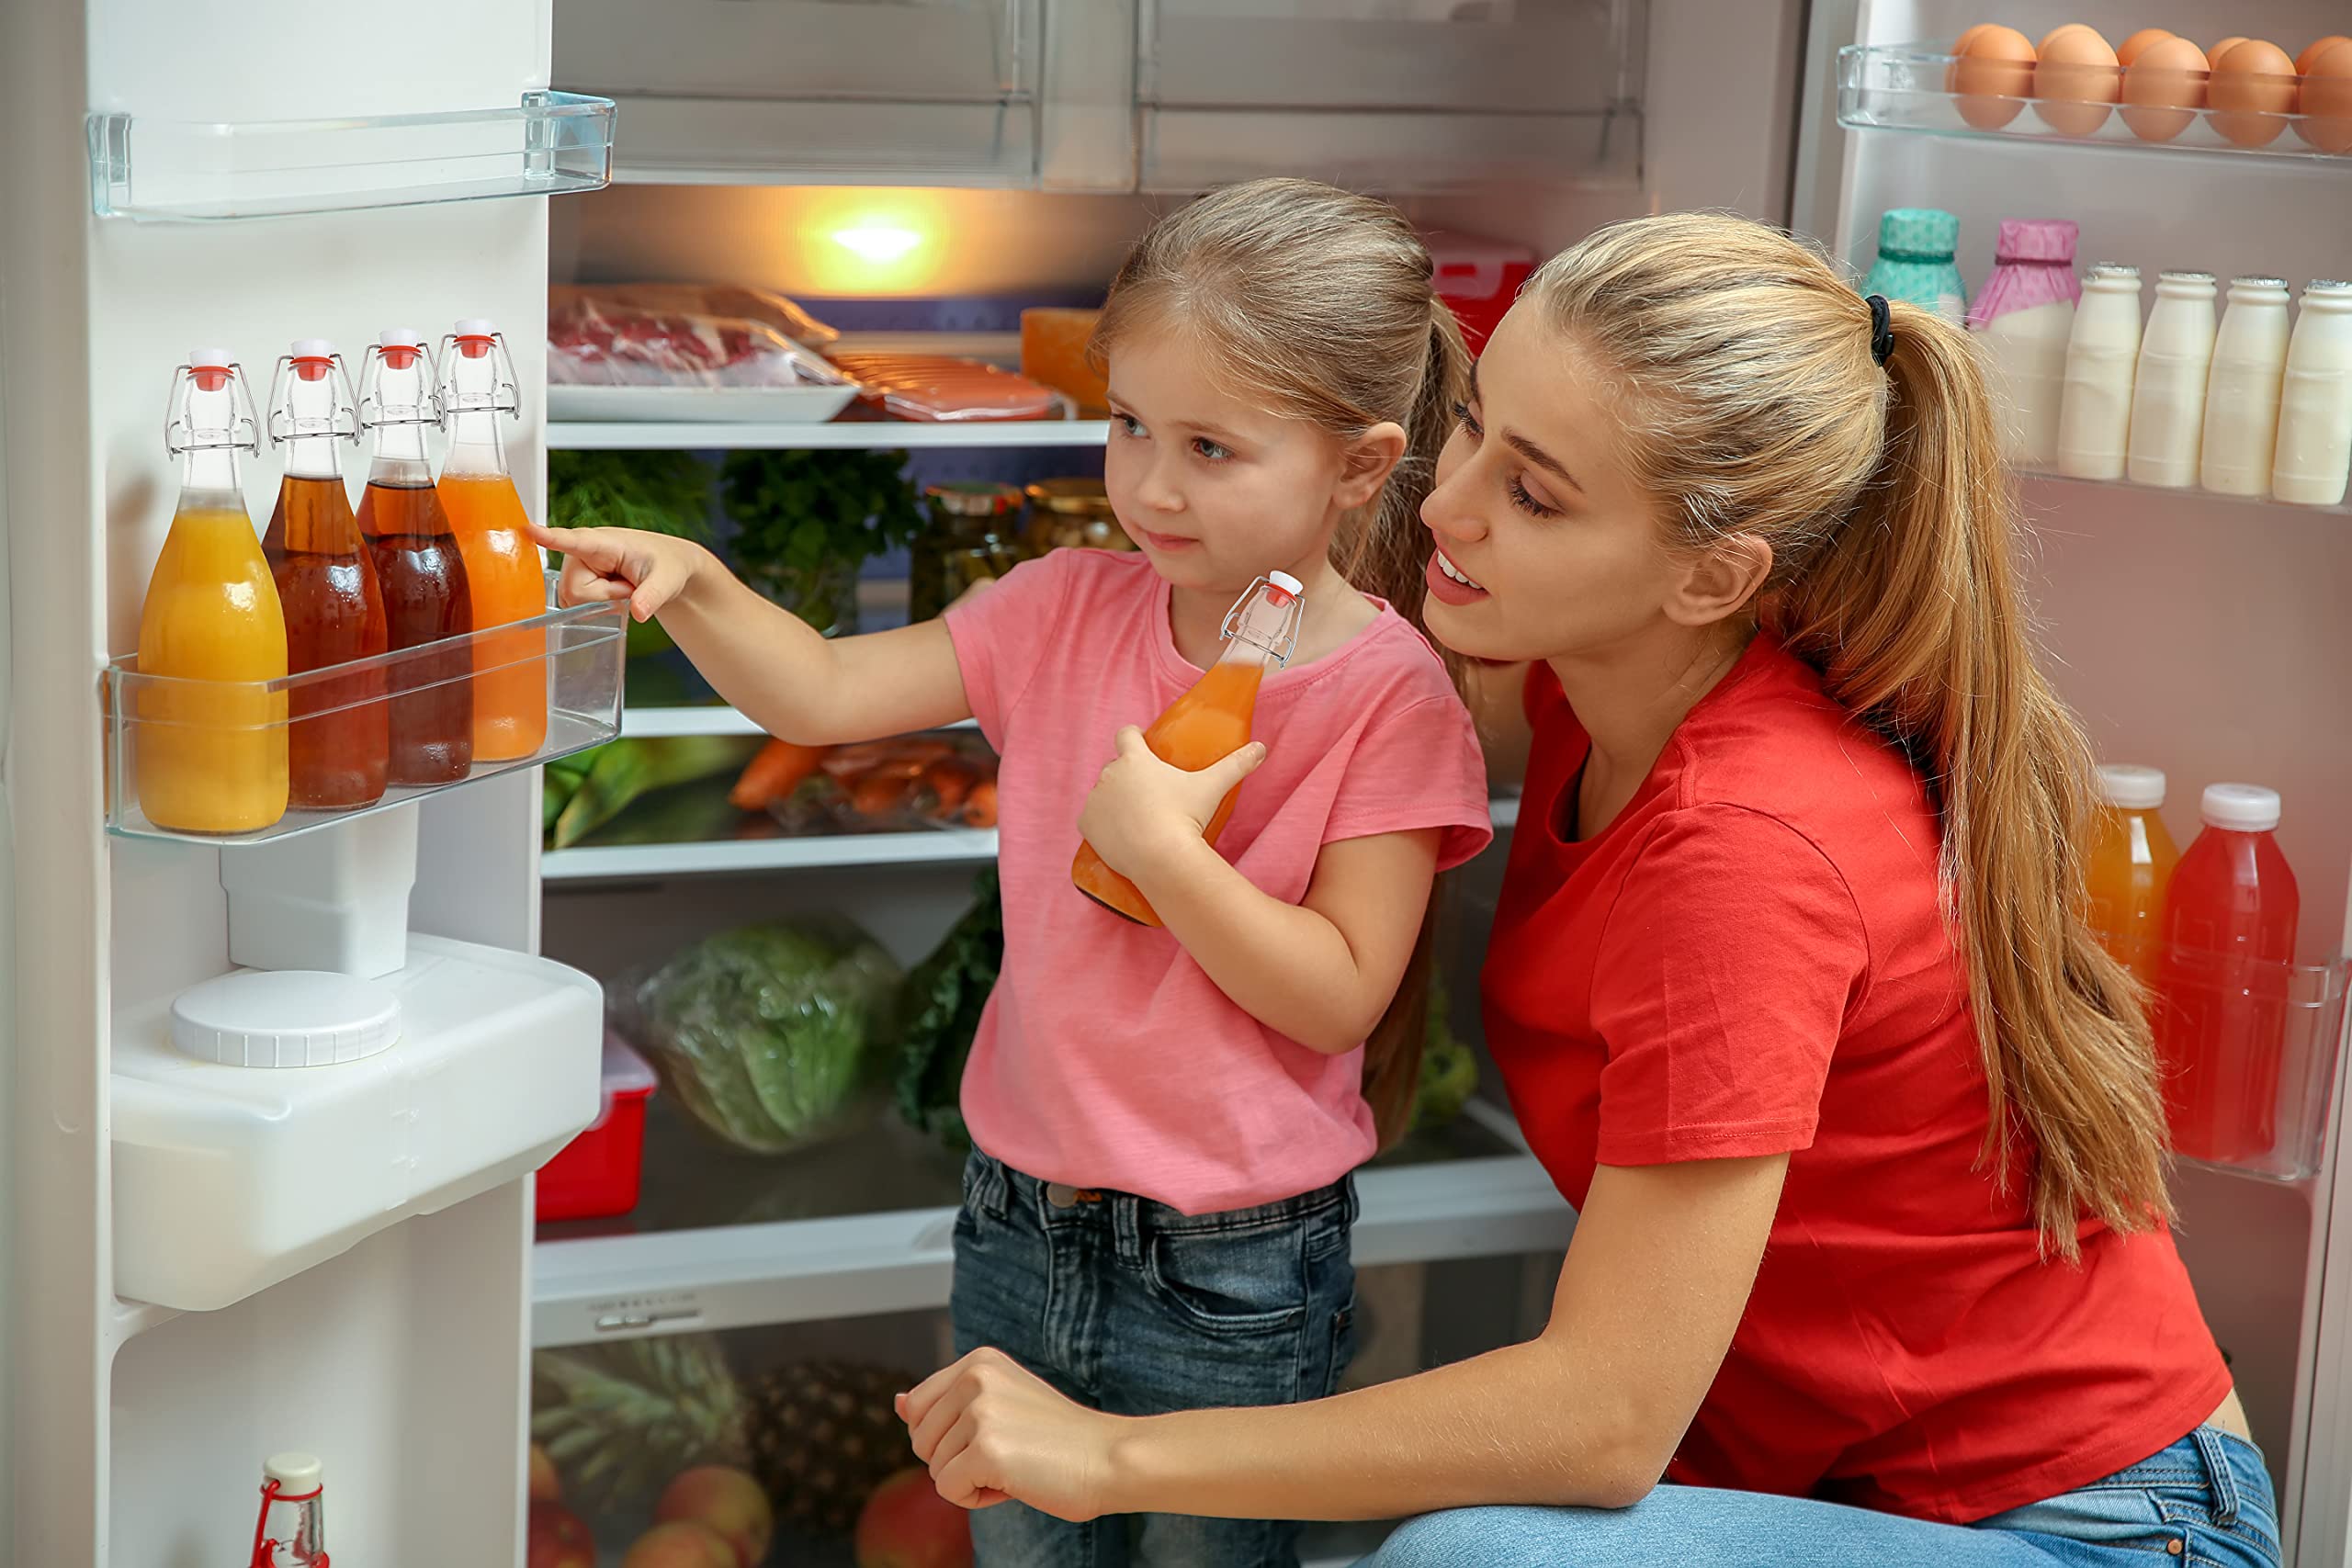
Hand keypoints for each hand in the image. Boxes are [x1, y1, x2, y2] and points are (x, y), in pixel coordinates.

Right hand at [527, 520, 704, 622]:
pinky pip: (574, 607)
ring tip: (620, 587)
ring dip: (600, 603)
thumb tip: (639, 612)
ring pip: (572, 602)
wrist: (667, 570)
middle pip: (574, 592)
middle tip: (627, 587)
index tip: (528, 529)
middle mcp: (580, 552)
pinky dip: (596, 607)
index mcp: (603, 542)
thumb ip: (653, 595)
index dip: (551, 538)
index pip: (573, 541)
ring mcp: (575, 568)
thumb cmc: (666, 566)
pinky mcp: (574, 582)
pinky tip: (610, 593)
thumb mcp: (667, 581)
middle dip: (604, 598)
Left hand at [896, 1348, 1126, 1520]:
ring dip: (970, 1480)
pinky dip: (978, 1499)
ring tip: (1017, 1465)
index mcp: (979, 1360)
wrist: (1110, 1459)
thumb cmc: (1059, 1440)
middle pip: (920, 1440)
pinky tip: (1015, 1483)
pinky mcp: (985, 1449)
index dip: (946, 1436)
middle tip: (1010, 1454)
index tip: (994, 1435)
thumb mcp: (1000, 1404)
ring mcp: (980, 1411)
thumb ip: (948, 1403)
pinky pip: (949, 1490)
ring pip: (934, 1468)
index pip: (916, 1406)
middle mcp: (976, 1377)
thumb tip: (897, 1403)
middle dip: (956, 1460)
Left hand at [1077, 727, 1266, 880]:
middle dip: (1128, 778)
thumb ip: (1236, 765)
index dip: (1133, 737)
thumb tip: (1261, 749)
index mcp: (1135, 758)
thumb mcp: (1213, 787)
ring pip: (1103, 794)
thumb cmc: (1185, 817)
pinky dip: (1102, 825)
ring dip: (1114, 802)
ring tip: (1136, 820)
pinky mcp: (1086, 823)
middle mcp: (1110, 774)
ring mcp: (1095, 799)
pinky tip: (1120, 835)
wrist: (1160, 857)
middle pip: (1116, 768)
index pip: (1126, 734)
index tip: (1140, 745)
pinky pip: (1091, 819)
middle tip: (1149, 797)